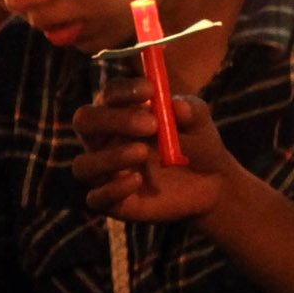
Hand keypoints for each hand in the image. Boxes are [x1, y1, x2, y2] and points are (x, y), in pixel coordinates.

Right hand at [71, 81, 233, 222]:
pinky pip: (95, 198)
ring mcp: (104, 171)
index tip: (151, 90)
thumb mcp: (200, 123)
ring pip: (83, 164)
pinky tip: (137, 180)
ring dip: (110, 157)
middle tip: (150, 124)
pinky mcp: (110, 202)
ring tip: (143, 152)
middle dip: (113, 119)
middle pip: (85, 122)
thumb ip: (191, 110)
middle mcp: (103, 140)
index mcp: (120, 112)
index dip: (125, 90)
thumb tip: (178, 106)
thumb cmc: (196, 143)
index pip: (109, 94)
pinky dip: (112, 190)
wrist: (210, 184)